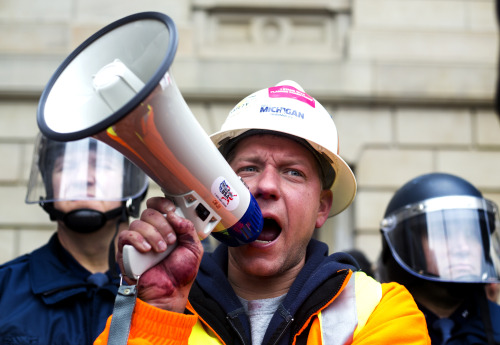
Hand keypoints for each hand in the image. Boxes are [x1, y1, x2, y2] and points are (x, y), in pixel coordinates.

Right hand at [117, 196, 203, 312]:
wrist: (170, 293)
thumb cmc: (180, 272)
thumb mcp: (193, 248)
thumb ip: (188, 228)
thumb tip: (174, 215)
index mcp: (166, 227)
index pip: (158, 205)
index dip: (162, 203)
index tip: (171, 210)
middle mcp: (151, 231)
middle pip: (149, 212)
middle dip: (162, 225)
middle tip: (171, 241)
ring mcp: (137, 240)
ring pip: (138, 223)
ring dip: (153, 235)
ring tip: (161, 250)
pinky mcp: (126, 251)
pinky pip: (126, 236)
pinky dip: (137, 240)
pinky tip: (147, 250)